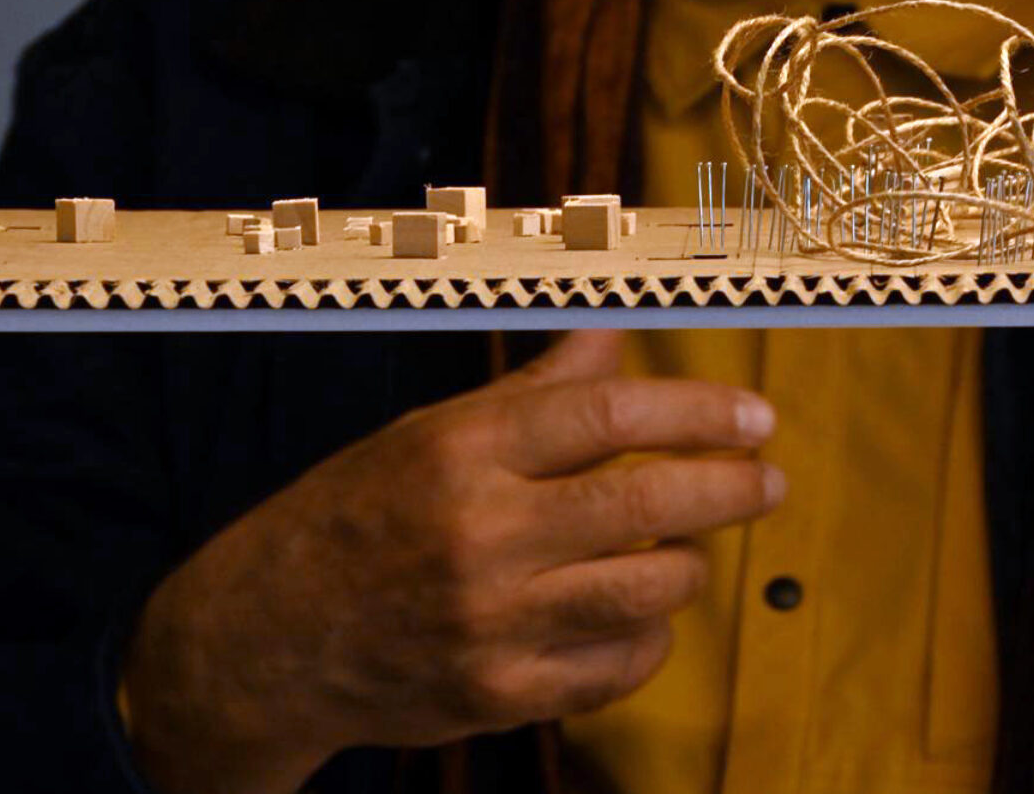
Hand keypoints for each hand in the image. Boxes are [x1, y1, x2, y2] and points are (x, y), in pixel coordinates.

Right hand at [117, 329, 782, 793]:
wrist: (266, 639)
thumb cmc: (352, 517)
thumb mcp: (428, 432)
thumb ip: (533, 392)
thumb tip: (615, 338)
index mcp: (460, 453)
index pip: (606, 416)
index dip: (697, 413)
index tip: (753, 417)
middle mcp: (479, 536)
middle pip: (645, 504)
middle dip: (729, 488)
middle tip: (767, 479)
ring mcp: (491, 624)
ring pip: (647, 591)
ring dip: (690, 564)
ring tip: (689, 544)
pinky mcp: (500, 695)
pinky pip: (618, 668)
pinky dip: (649, 637)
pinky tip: (641, 613)